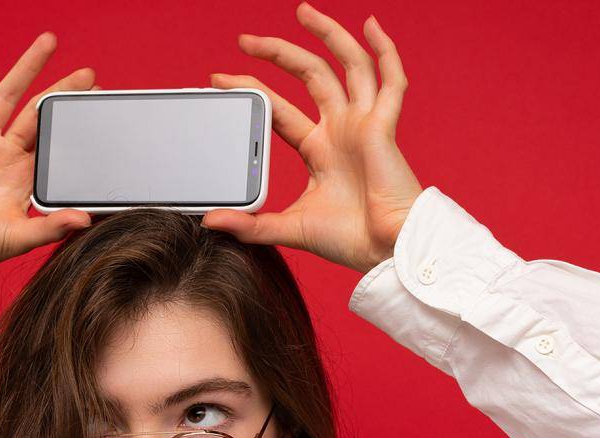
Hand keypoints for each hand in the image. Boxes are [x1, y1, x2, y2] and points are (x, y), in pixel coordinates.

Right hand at [0, 32, 97, 280]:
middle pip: (39, 114)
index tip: (98, 108)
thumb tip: (85, 220)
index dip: (75, 126)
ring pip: (6, 96)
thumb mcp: (18, 239)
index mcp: (24, 179)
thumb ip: (51, 226)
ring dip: (26, 67)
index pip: (57, 145)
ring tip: (49, 41)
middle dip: (62, 93)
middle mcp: (5, 156)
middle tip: (88, 75)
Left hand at [202, 3, 422, 273]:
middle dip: (278, 53)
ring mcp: (364, 124)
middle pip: (309, 76)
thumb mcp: (288, 228)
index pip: (280, 108)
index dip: (253, 89)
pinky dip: (385, 51)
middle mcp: (341, 129)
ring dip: (327, 35)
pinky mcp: (384, 126)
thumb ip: (250, 225)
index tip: (222, 79)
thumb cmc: (349, 241)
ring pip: (347, 65)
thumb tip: (208, 223)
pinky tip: (370, 25)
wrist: (386, 251)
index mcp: (319, 149)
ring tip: (302, 11)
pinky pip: (391, 80)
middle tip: (245, 40)